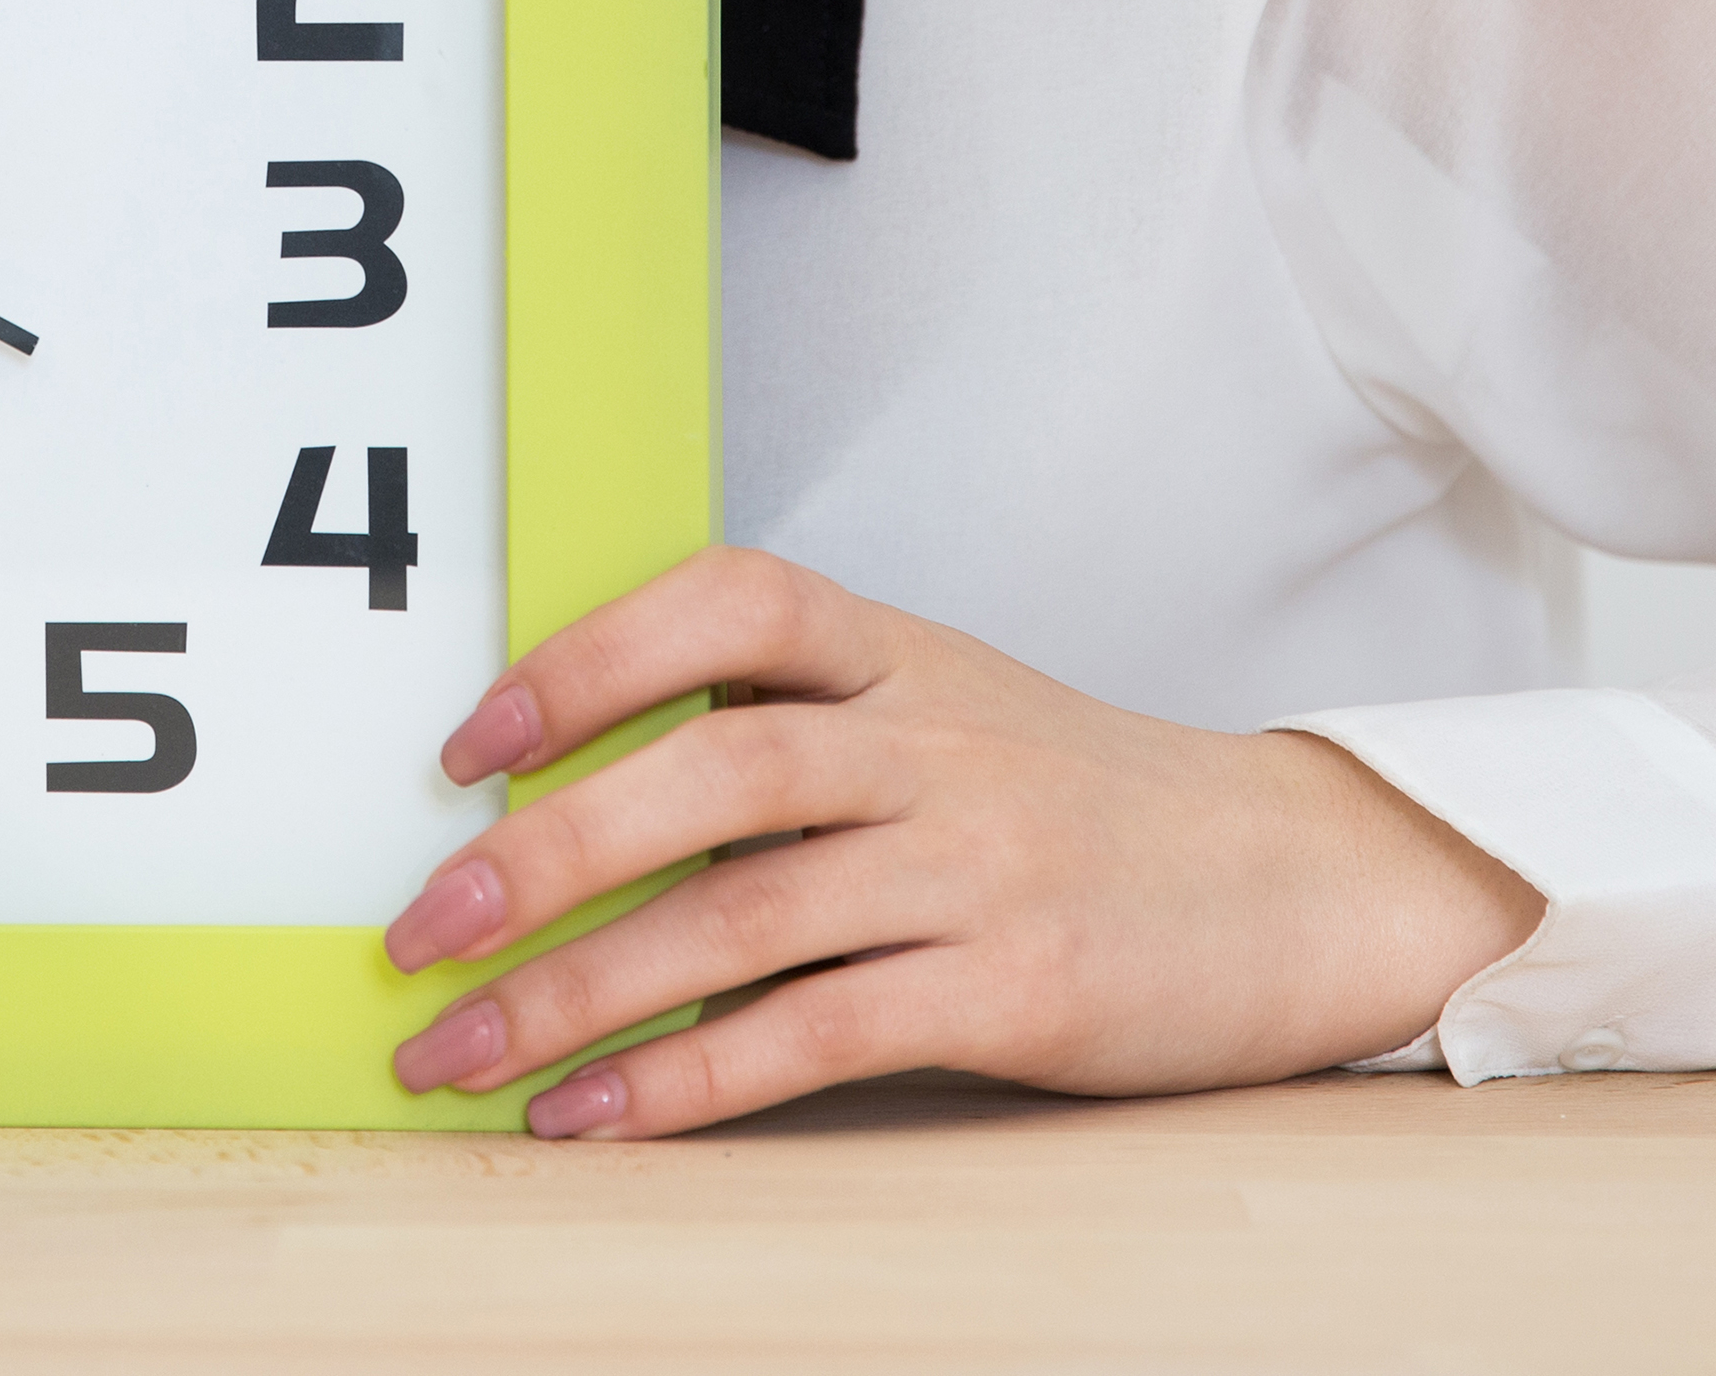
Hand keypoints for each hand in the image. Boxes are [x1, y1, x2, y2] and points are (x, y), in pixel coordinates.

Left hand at [376, 548, 1539, 1137]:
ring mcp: (982, 862)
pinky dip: (688, 1078)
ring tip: (462, 1052)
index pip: (726, 603)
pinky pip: (820, 1032)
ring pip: (745, 913)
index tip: (462, 744)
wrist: (1299, 886)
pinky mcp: (1018, 989)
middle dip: (541, 852)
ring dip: (577, 991)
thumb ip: (795, 719)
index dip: (584, 658)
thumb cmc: (1085, 804)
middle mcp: (937, 741)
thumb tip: (564, 785)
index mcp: (904, 652)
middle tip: (416, 931)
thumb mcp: (947, 709)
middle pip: (712, 769)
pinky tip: (597, 1112)